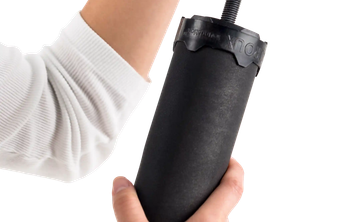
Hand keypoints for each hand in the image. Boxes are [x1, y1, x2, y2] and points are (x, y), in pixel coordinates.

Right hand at [110, 156, 245, 220]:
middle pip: (226, 201)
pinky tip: (179, 218)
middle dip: (213, 186)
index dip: (234, 166)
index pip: (235, 185)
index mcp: (211, 221)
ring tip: (184, 200)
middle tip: (198, 174)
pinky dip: (197, 220)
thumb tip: (119, 181)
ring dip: (205, 208)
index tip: (226, 153)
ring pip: (217, 220)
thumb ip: (128, 208)